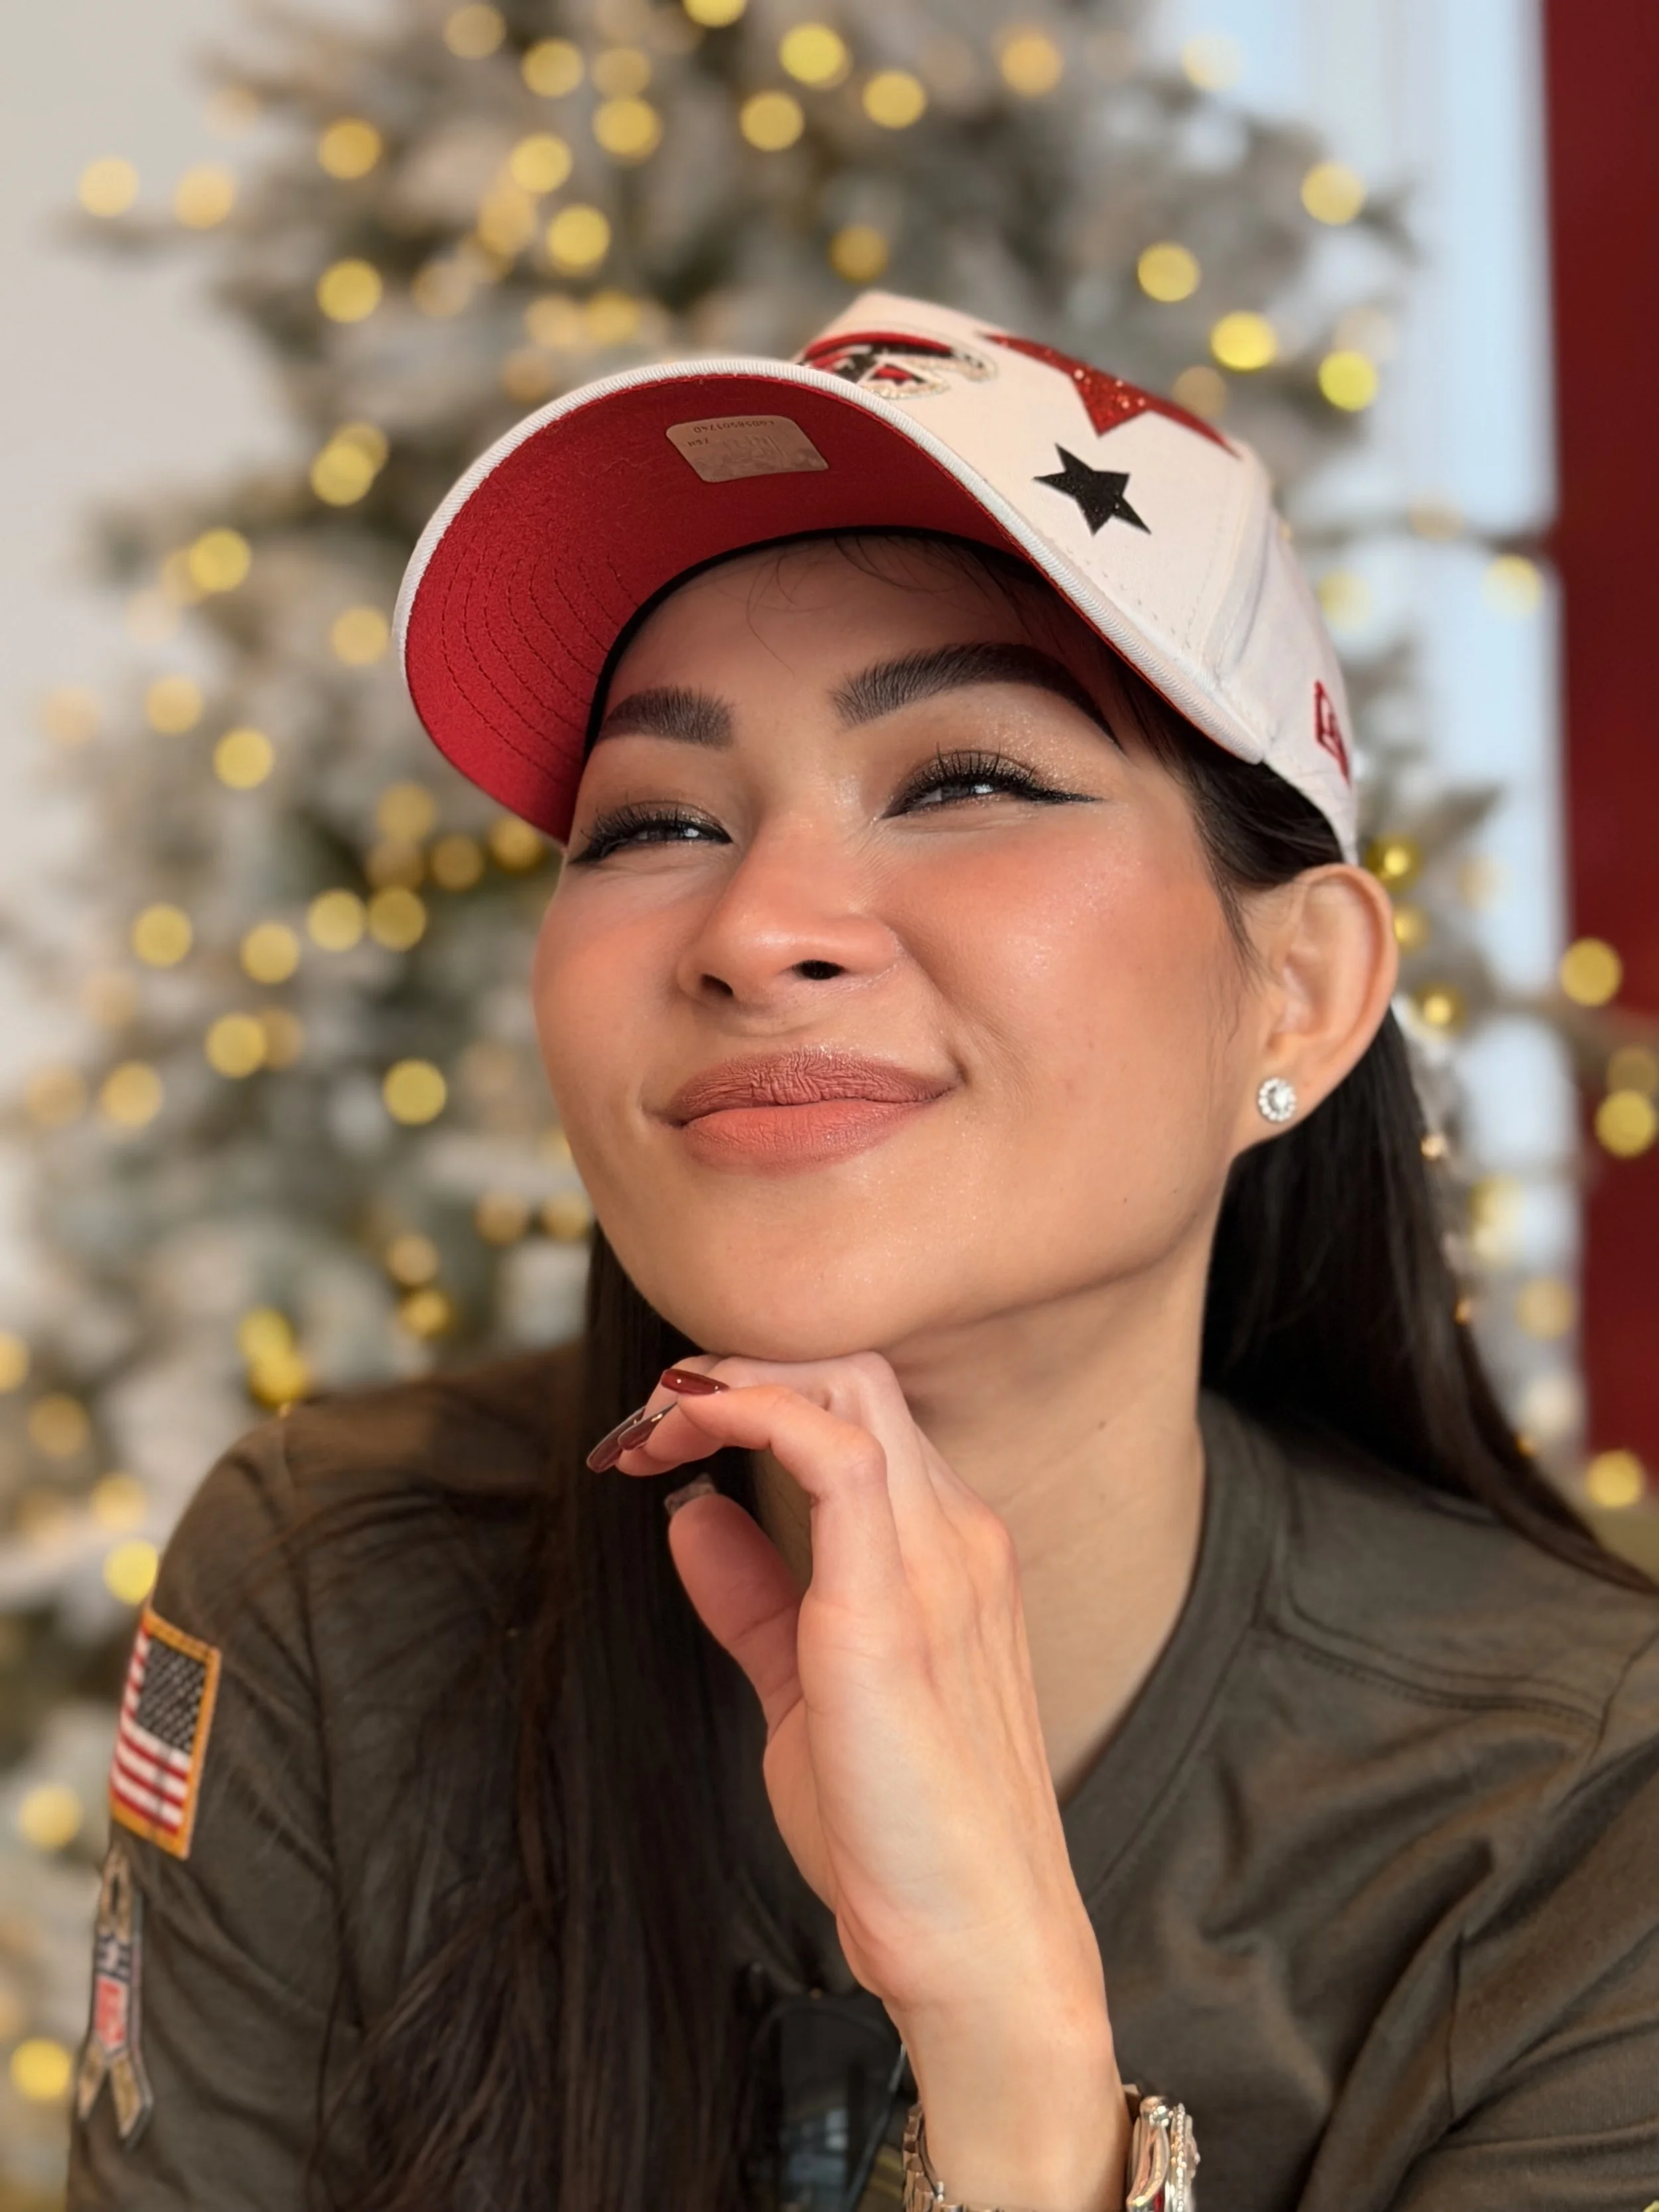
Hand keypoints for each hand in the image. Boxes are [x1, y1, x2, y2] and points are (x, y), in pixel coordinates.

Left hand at [602, 1352, 1127, 2208]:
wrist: (977, 1945)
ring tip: (646, 1434)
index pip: (856, 1408)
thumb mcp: (807, 1689)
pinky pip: (831, 1451)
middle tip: (643, 1429)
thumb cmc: (902, 1834)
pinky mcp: (892, 1608)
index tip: (660, 1437)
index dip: (752, 1392)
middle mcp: (956, 1535)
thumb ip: (755, 1596)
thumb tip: (694, 1512)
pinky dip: (748, 1414)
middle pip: (852, 1373)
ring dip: (729, 1386)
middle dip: (735, 1369)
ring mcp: (938, 1562)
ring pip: (845, 1388)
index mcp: (949, 1550)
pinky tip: (679, 1441)